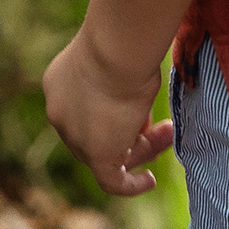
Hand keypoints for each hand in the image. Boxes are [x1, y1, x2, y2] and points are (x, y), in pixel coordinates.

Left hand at [44, 31, 174, 197]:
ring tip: (168, 134)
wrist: (116, 48)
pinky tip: (149, 180)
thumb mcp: (120, 62)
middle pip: (97, 134)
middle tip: (162, 125)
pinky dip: (130, 184)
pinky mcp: (93, 154)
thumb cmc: (124, 44)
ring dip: (142, 148)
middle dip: (132, 132)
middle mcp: (60, 112)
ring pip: (108, 154)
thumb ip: (123, 81)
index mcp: (60, 83)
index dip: (117, 112)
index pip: (88, 110)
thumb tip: (140, 88)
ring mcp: (73, 135)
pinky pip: (110, 180)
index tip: (142, 111)